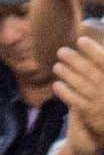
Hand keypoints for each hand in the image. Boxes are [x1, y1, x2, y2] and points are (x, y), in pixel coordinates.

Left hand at [54, 35, 103, 154]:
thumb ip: (103, 66)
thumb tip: (101, 41)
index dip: (92, 50)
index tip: (80, 40)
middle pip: (89, 71)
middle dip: (73, 59)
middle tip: (61, 51)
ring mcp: (99, 102)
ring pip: (79, 84)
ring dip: (65, 73)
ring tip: (57, 66)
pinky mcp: (89, 114)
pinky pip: (73, 100)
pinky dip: (64, 91)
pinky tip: (57, 84)